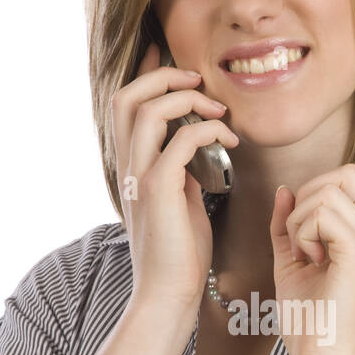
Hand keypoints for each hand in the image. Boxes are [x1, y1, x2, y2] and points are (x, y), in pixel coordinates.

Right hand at [110, 41, 238, 313]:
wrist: (168, 295)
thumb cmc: (179, 254)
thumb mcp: (179, 200)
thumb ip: (179, 170)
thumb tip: (194, 145)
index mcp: (130, 166)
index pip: (124, 105)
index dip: (146, 74)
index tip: (173, 59)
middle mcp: (128, 166)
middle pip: (126, 96)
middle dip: (163, 77)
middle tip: (199, 83)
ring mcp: (139, 177)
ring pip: (146, 110)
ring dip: (186, 100)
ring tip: (219, 112)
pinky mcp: (158, 192)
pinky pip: (179, 142)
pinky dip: (207, 132)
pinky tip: (230, 143)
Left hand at [269, 164, 354, 354]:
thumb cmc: (309, 319)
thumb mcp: (292, 262)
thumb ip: (288, 225)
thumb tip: (284, 190)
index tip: (343, 198)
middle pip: (347, 174)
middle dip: (310, 193)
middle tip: (301, 235)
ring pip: (328, 192)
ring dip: (300, 219)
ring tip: (304, 254)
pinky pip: (323, 214)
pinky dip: (303, 232)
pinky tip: (308, 259)